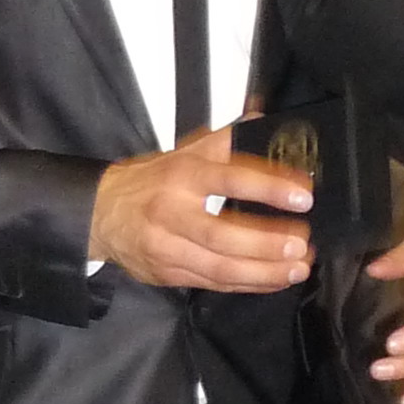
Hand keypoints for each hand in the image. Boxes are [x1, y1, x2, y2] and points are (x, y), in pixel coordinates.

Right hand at [89, 128, 314, 293]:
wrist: (100, 214)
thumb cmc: (150, 182)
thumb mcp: (183, 152)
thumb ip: (225, 140)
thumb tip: (262, 119)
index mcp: (182, 176)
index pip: (230, 180)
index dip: (269, 189)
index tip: (303, 196)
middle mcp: (173, 213)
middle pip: (224, 235)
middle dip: (268, 243)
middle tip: (302, 244)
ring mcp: (167, 248)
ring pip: (220, 267)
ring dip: (264, 271)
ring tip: (298, 267)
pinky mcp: (168, 273)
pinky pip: (214, 283)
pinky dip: (248, 284)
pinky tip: (274, 279)